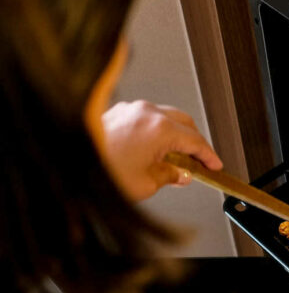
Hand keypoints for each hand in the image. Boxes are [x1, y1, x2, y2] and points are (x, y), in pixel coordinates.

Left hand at [101, 100, 222, 201]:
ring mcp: (131, 109)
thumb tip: (181, 174)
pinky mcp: (118, 111)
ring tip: (176, 158)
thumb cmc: (102, 171)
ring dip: (176, 135)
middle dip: (195, 142)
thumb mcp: (147, 183)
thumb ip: (171, 175)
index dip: (209, 156)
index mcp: (160, 129)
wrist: (69, 160)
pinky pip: (147, 117)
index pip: (196, 141)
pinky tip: (155, 148)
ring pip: (167, 117)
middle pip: (185, 123)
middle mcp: (147, 113)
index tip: (215, 165)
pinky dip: (157, 130)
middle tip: (200, 163)